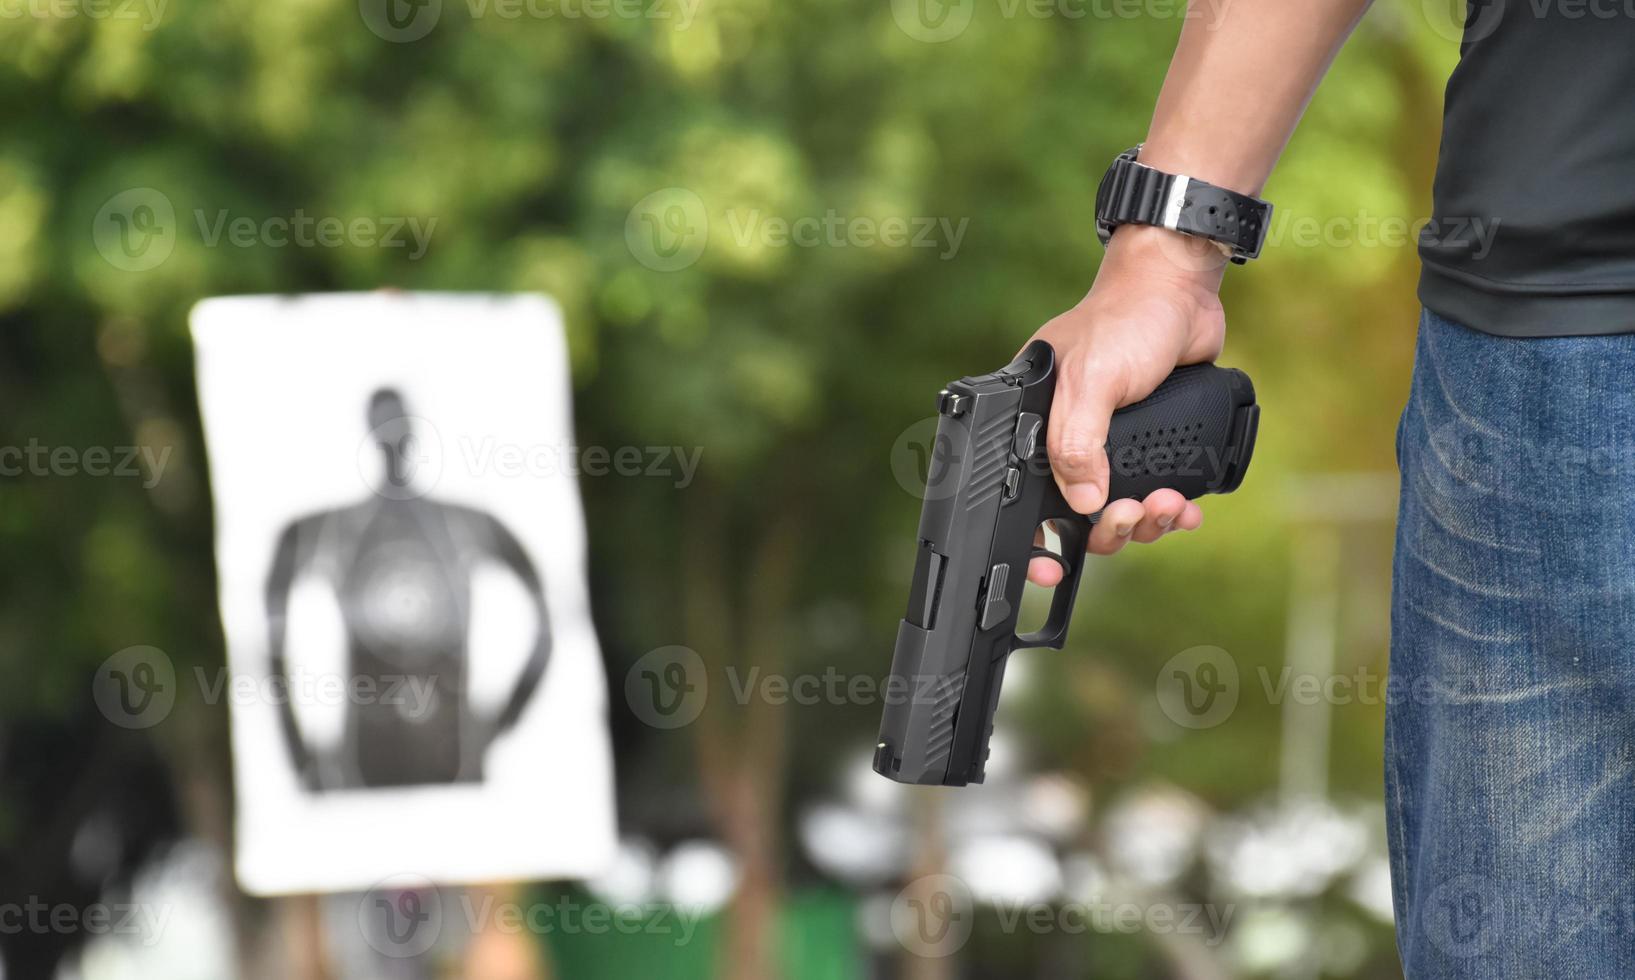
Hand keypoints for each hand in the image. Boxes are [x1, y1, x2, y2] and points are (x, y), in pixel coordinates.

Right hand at [1026, 225, 1227, 586]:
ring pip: (1119, 511)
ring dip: (1145, 521)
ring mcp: (1112, 443)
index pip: (1019, 494)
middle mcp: (1070, 438)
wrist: (1181, 290)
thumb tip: (1083, 501)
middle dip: (1109, 527)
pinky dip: (1171, 509)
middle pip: (1077, 515)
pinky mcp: (1153, 443)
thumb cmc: (1125, 318)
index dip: (1032, 538)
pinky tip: (1187, 506)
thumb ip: (1078, 441)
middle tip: (1131, 514)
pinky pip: (1155, 496)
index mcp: (1035, 423)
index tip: (1050, 566)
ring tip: (1169, 507)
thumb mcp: (1090, 379)